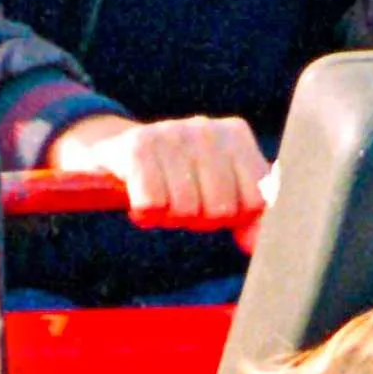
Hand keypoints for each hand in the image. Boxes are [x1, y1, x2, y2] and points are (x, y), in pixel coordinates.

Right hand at [48, 112, 269, 244]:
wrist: (117, 160)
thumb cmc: (181, 183)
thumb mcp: (222, 197)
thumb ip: (250, 218)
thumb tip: (255, 245)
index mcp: (236, 136)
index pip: (254, 202)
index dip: (233, 217)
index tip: (213, 201)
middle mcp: (206, 128)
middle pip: (221, 210)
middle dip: (201, 219)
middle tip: (183, 201)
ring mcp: (171, 132)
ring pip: (186, 210)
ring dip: (170, 217)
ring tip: (161, 197)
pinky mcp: (137, 147)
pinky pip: (153, 205)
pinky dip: (146, 215)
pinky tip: (140, 198)